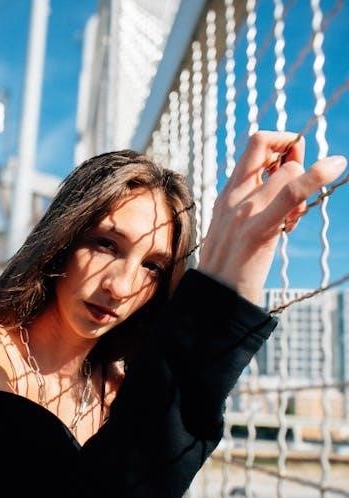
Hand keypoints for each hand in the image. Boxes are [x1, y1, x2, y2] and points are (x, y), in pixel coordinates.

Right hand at [197, 130, 346, 303]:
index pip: (254, 146)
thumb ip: (250, 207)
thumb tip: (278, 193)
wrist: (216, 300)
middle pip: (266, 147)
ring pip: (287, 171)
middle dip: (294, 152)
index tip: (292, 162)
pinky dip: (316, 176)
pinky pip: (291, 192)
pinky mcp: (257, 229)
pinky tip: (335, 166)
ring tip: (294, 221)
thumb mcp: (234, 230)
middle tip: (305, 179)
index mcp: (226, 195)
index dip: (279, 143)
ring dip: (306, 187)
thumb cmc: (230, 269)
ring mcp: (243, 211)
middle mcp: (232, 197)